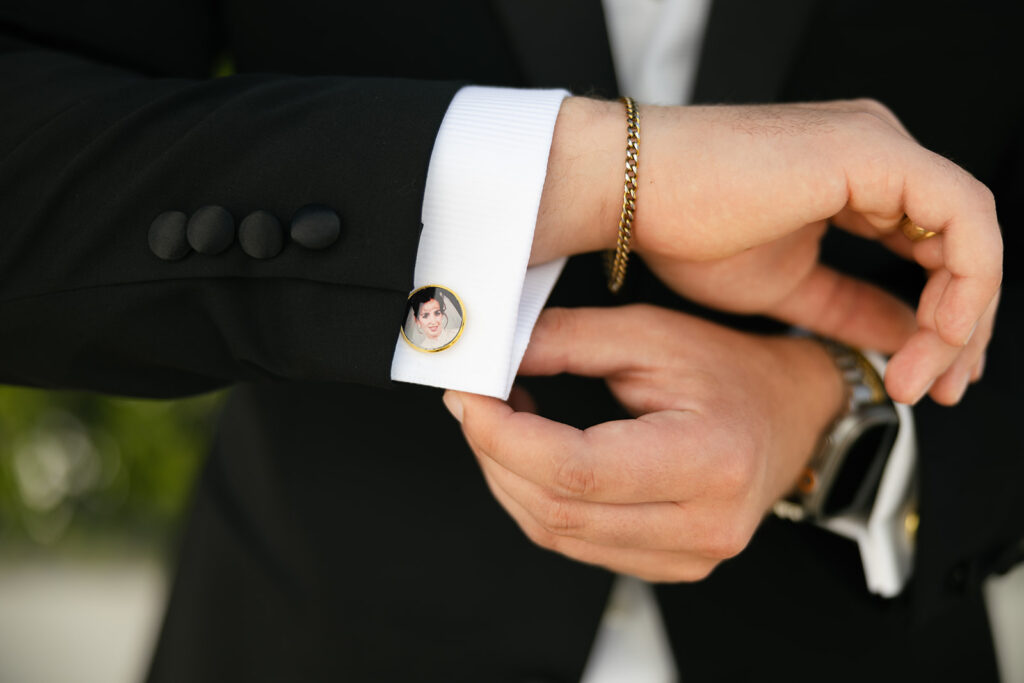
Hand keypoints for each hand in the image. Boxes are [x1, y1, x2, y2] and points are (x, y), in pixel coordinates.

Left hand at [442, 306, 843, 581]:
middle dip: (494, 454)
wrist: (791, 414)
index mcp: (709, 461)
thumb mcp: (651, 334)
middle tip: (472, 402)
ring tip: (500, 425)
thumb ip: (566, 341)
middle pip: (558, 511)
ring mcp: (688, 556)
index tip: (468, 397)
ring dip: (509, 480)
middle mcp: (703, 524)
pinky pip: (577, 545)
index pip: (576, 471)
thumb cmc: (732, 370)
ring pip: (557, 536)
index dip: (504, 437)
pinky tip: (533, 458)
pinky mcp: (670, 565)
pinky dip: (539, 500)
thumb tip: (491, 355)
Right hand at [531, 98, 1001, 404]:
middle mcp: (874, 153)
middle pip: (957, 243)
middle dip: (960, 325)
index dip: (940, 314)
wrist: (628, 195)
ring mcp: (877, 145)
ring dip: (960, 316)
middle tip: (942, 388)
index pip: (926, 246)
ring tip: (926, 375)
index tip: (927, 374)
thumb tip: (902, 339)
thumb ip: (849, 308)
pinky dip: (964, 281)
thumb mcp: (786, 287)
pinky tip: (935, 332)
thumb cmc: (680, 229)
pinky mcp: (874, 151)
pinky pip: (962, 217)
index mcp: (852, 177)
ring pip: (969, 234)